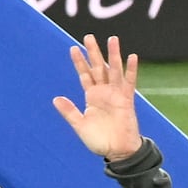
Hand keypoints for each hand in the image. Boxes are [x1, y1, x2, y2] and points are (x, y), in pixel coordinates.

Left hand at [53, 34, 146, 165]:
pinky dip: (131, 70)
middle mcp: (104, 92)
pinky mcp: (127, 100)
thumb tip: (56, 98)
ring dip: (113, 54)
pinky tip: (131, 56)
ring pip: (114, 70)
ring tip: (112, 39)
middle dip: (94, 52)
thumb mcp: (80, 125)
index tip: (73, 48)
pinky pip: (129, 82)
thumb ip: (69, 112)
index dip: (79, 62)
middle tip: (88, 36)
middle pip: (98, 67)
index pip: (85, 75)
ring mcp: (116, 95)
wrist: (117, 151)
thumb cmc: (99, 140)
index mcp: (92, 97)